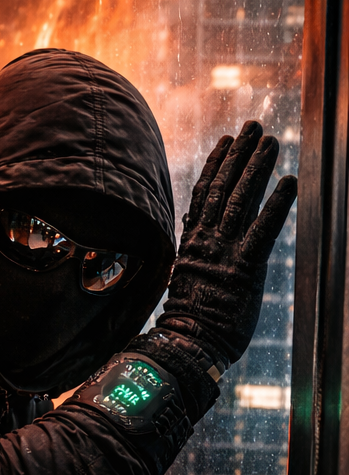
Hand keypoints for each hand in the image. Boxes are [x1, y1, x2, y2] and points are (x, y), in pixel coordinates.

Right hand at [158, 120, 297, 373]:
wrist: (186, 347)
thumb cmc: (187, 326)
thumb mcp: (185, 285)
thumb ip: (192, 259)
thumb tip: (191, 243)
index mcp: (192, 246)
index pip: (204, 196)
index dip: (216, 166)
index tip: (226, 142)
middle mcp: (207, 243)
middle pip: (224, 189)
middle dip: (240, 156)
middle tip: (254, 127)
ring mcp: (224, 254)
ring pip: (241, 202)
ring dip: (257, 169)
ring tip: (272, 143)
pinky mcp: (243, 270)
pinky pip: (262, 232)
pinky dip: (276, 205)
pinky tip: (289, 182)